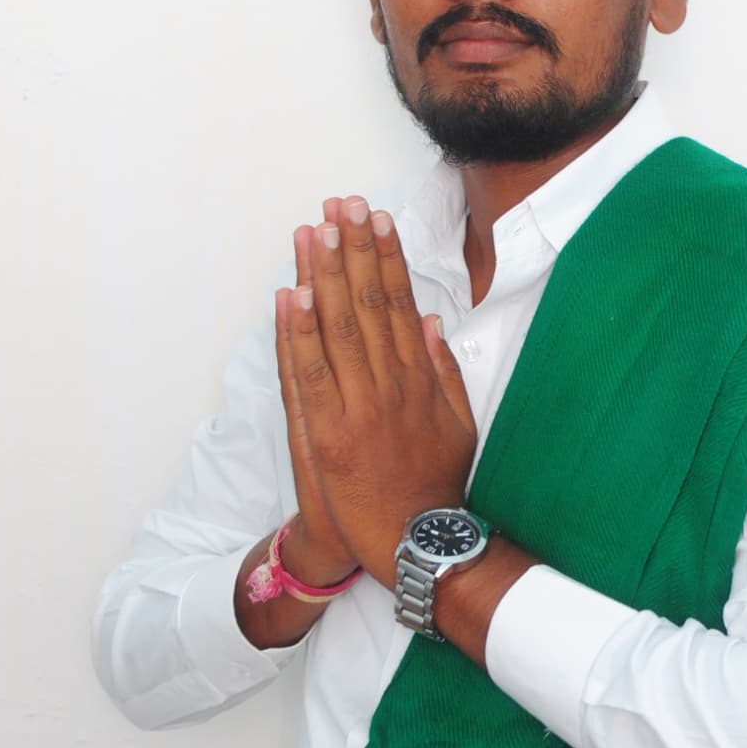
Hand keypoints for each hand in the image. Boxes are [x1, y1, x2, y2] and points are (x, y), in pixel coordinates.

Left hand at [275, 195, 475, 584]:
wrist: (414, 542)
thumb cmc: (435, 483)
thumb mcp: (458, 422)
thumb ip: (443, 369)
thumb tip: (429, 320)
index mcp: (419, 378)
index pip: (398, 302)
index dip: (384, 257)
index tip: (375, 219)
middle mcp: (388, 385)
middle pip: (366, 304)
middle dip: (352, 250)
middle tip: (342, 205)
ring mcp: (355, 408)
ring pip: (335, 329)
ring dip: (321, 276)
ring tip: (313, 230)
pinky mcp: (325, 434)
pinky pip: (307, 375)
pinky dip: (296, 334)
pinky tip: (288, 295)